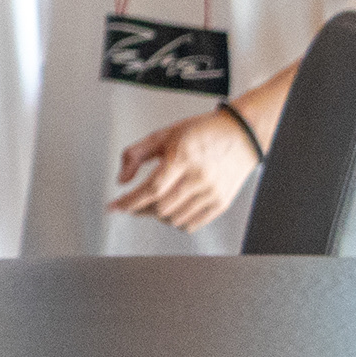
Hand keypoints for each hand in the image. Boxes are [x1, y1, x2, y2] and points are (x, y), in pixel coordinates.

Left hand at [114, 106, 259, 232]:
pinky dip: (175, 222)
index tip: (114, 207)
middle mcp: (199, 178)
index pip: (151, 189)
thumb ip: (135, 154)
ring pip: (174, 219)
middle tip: (129, 204)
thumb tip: (122, 179)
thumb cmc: (202, 132)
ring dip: (155, 216)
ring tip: (149, 205)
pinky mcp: (221, 203)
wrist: (241, 136)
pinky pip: (192, 224)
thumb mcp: (163, 134)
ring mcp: (212, 193)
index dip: (129, 201)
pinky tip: (169, 211)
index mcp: (183, 158)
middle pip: (161, 207)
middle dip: (138, 209)